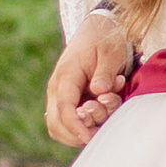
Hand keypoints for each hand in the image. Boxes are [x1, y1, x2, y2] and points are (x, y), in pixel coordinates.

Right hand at [44, 18, 132, 148]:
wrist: (98, 29)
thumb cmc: (105, 40)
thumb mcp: (110, 52)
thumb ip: (105, 73)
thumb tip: (99, 91)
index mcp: (66, 75)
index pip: (64, 109)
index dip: (76, 127)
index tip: (90, 137)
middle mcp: (58, 88)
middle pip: (55, 125)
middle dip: (77, 134)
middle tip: (100, 129)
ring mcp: (60, 95)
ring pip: (58, 128)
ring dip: (79, 132)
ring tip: (102, 117)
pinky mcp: (67, 100)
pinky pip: (66, 123)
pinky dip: (81, 127)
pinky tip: (100, 116)